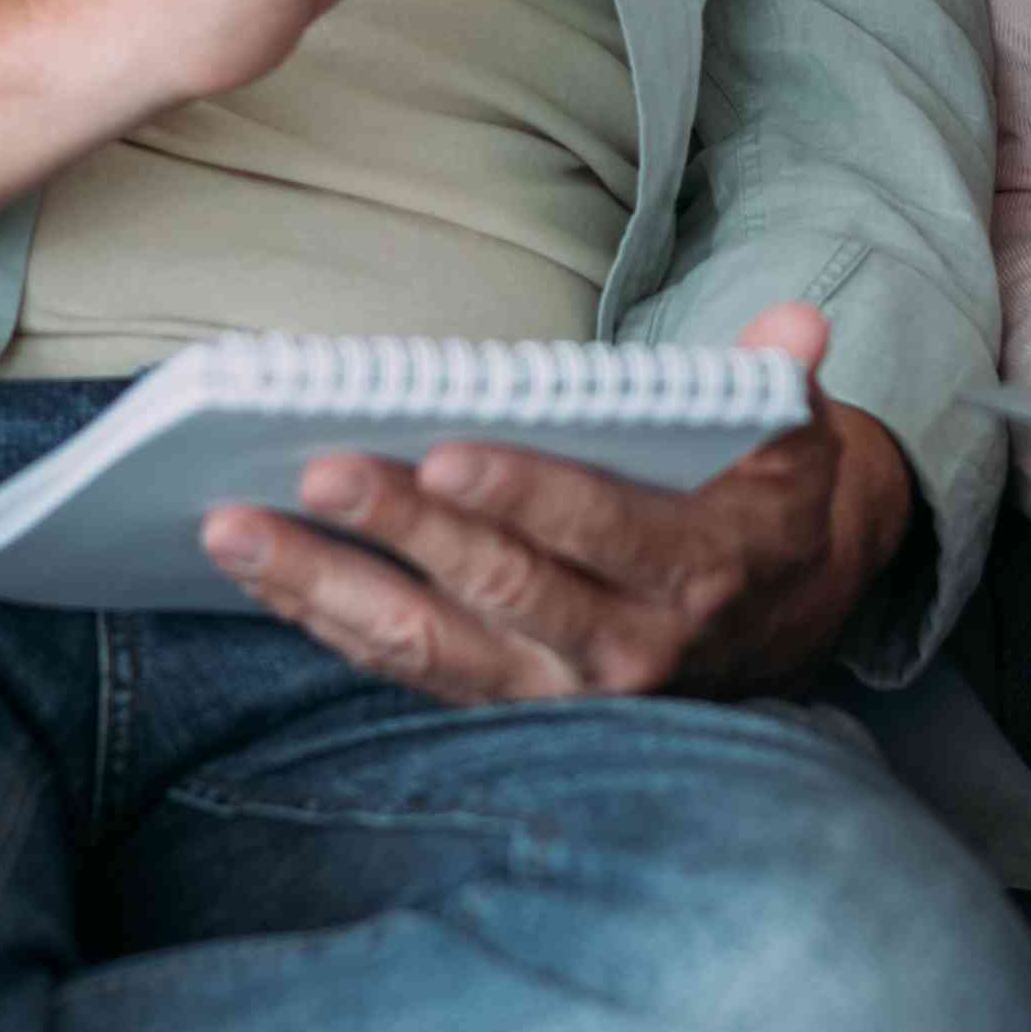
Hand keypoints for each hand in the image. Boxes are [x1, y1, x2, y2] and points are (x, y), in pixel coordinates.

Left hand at [203, 306, 914, 701]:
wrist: (783, 619)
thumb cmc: (764, 502)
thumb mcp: (795, 439)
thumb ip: (781, 382)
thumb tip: (795, 329)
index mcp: (697, 571)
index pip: (602, 532)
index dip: (524, 495)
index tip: (445, 454)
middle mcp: (624, 649)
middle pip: (498, 590)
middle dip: (401, 530)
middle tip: (318, 468)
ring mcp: (556, 690)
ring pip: (427, 645)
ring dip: (324, 587)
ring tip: (235, 529)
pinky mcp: (504, 702)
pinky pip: (403, 668)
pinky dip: (325, 621)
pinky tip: (259, 570)